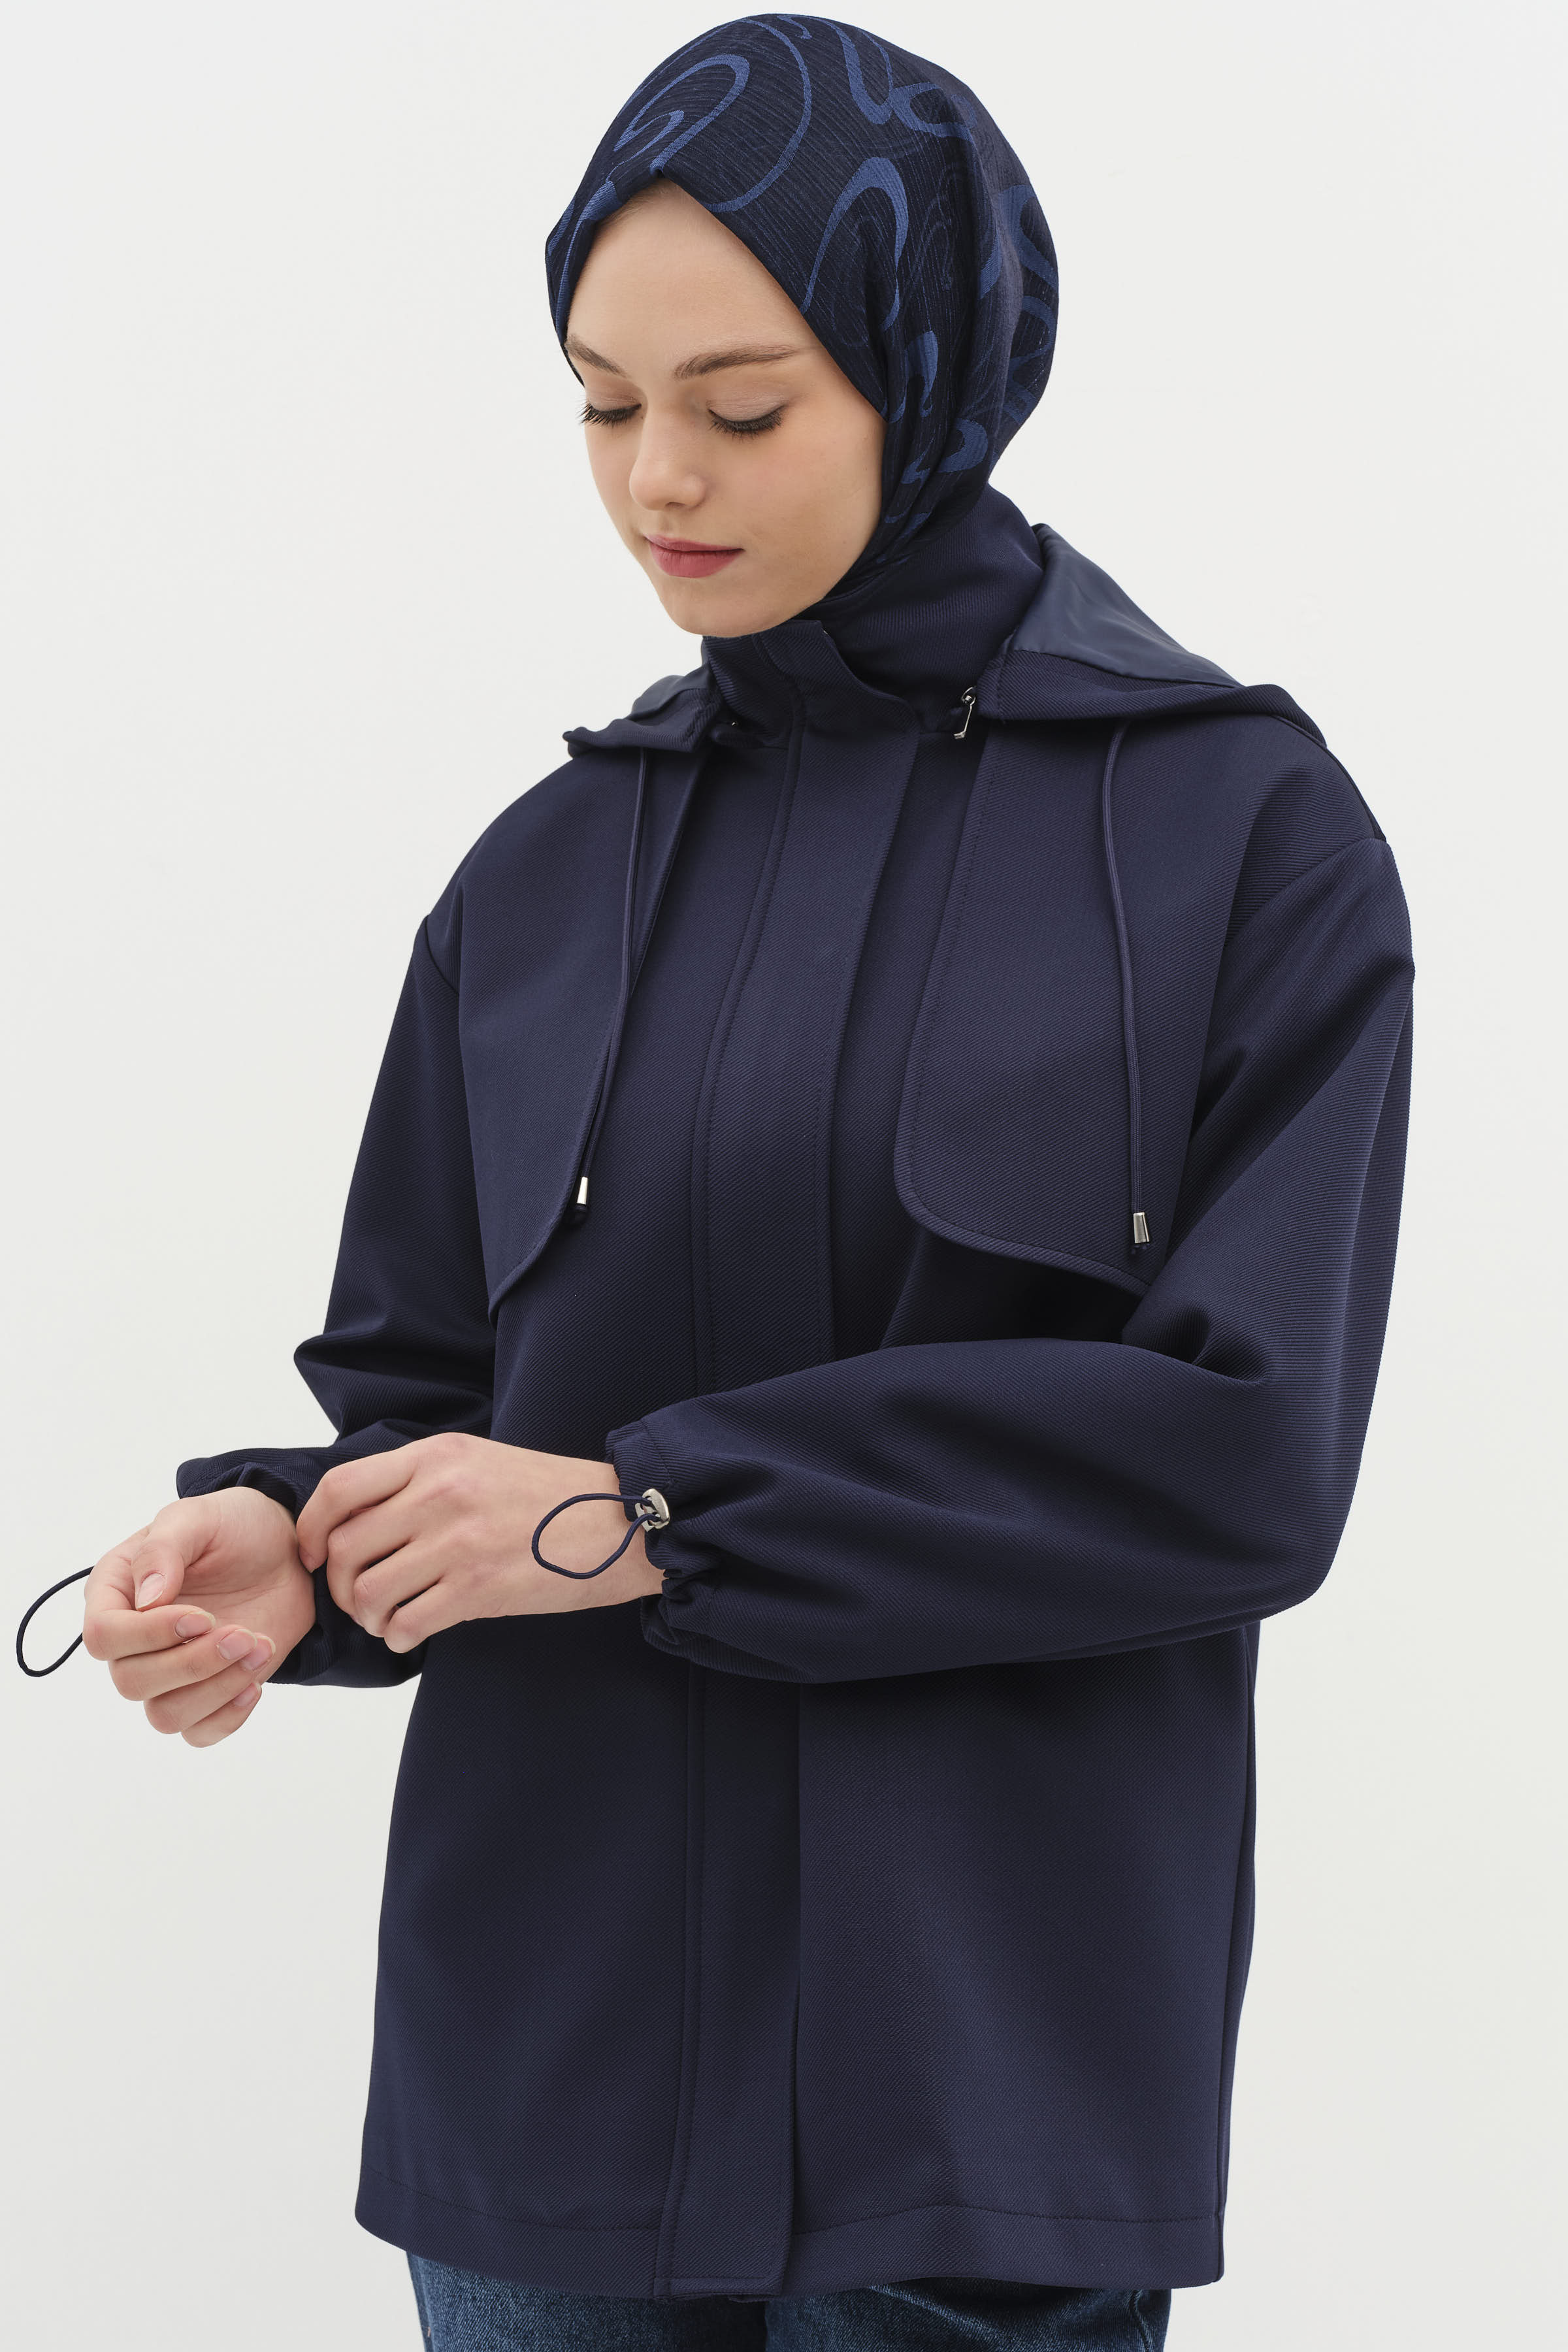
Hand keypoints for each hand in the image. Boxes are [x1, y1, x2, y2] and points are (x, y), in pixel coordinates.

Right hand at [83, 1486, 315, 1745]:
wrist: (285, 1549)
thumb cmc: (233, 1526)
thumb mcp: (198, 1518)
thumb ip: (164, 1550)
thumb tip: (147, 1600)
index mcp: (116, 1593)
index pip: (102, 1635)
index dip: (150, 1635)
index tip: (204, 1616)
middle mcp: (132, 1640)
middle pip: (131, 1682)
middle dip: (192, 1663)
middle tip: (242, 1633)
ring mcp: (167, 1671)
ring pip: (164, 1716)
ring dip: (216, 1689)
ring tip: (258, 1648)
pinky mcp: (205, 1692)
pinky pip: (198, 1732)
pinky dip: (227, 1716)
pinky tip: (255, 1680)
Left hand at [295, 1433, 660, 1651]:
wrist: (616, 1522)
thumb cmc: (548, 1495)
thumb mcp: (477, 1460)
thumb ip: (419, 1479)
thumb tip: (359, 1519)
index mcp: (435, 1456)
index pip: (340, 1489)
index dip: (310, 1528)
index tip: (309, 1553)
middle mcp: (438, 1493)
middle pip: (346, 1547)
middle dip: (339, 1583)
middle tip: (357, 1597)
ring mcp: (457, 1541)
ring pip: (370, 1590)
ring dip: (369, 1615)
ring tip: (388, 1618)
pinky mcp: (478, 1587)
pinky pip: (407, 1622)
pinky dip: (398, 1635)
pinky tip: (412, 1631)